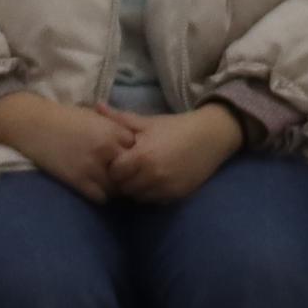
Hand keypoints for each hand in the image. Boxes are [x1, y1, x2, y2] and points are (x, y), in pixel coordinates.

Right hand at [0, 90, 137, 200]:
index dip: (136, 156)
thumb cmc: (65, 118)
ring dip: (116, 188)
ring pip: (118, 188)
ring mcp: (93, 167)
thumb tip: (133, 141)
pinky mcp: (79, 181)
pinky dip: (102, 195)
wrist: (35, 126)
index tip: (133, 159)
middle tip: (126, 177)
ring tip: (112, 185)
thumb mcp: (95, 117)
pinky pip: (101, 197)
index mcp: (112, 131)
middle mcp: (106, 150)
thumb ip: (115, 128)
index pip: (138, 150)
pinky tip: (97, 188)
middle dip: (130, 174)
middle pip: (131, 171)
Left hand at [106, 105, 242, 206]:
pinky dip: (151, 193)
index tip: (119, 159)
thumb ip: (120, 119)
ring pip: (138, 197)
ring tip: (142, 175)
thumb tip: (96, 107)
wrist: (211, 137)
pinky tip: (155, 180)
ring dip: (136, 188)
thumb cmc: (176, 127)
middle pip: (124, 188)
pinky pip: (154, 201)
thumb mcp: (147, 122)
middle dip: (123, 179)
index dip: (114, 167)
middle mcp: (152, 176)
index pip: (114, 173)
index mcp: (142, 156)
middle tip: (129, 169)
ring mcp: (165, 188)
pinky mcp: (176, 196)